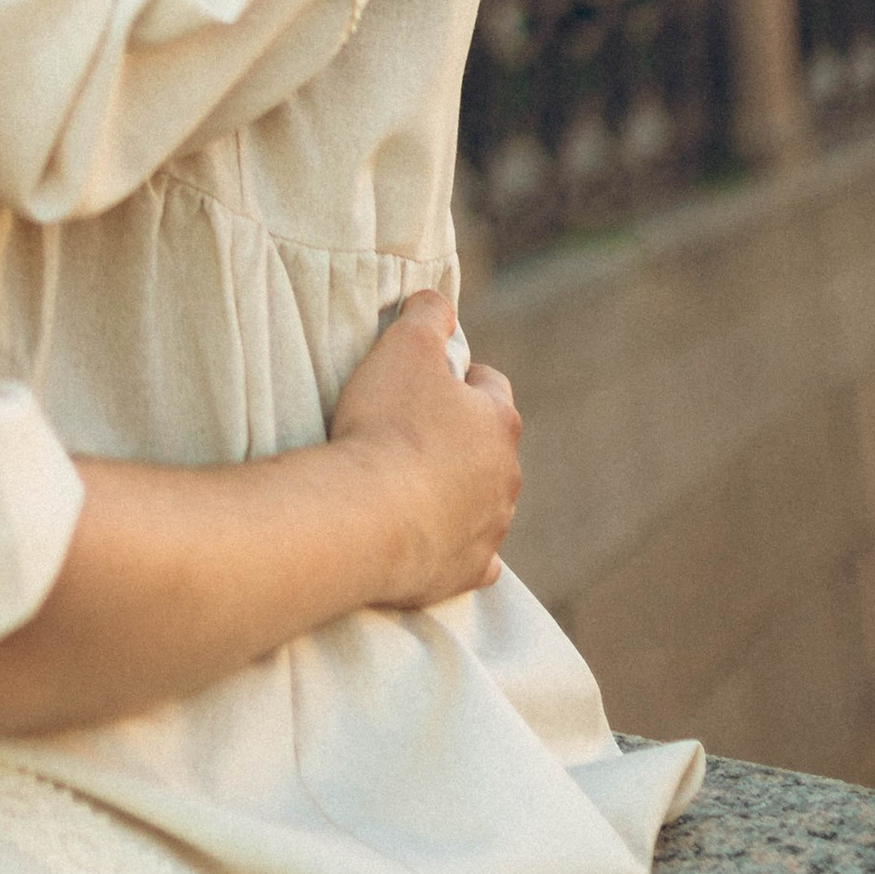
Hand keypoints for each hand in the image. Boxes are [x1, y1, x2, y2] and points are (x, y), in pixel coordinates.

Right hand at [328, 291, 519, 608]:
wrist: (368, 516)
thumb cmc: (387, 425)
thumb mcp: (404, 347)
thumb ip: (427, 315)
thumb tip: (437, 303)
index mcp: (498, 422)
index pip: (492, 388)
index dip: (461, 378)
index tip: (431, 381)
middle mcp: (506, 477)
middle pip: (490, 449)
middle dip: (461, 439)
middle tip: (412, 432)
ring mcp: (491, 528)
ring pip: (485, 503)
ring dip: (458, 492)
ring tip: (410, 484)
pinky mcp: (467, 570)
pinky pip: (477, 559)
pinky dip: (460, 547)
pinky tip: (435, 539)